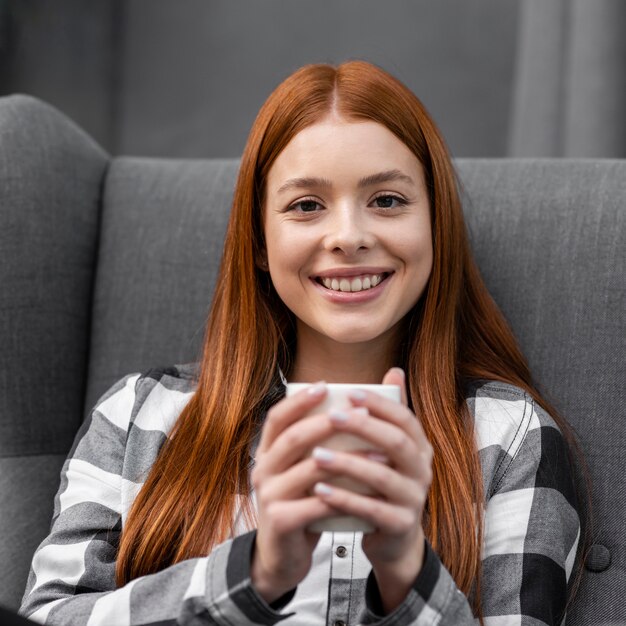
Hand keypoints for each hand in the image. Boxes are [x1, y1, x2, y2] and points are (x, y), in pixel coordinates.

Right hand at [250, 382, 355, 602]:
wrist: (281, 556)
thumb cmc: (299, 503)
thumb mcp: (301, 470)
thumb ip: (315, 444)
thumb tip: (347, 408)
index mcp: (266, 452)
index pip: (277, 418)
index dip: (299, 401)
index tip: (325, 386)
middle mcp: (262, 470)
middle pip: (293, 438)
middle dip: (327, 423)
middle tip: (359, 413)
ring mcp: (269, 496)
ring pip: (309, 470)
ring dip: (346, 459)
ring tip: (379, 453)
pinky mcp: (281, 521)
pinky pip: (316, 503)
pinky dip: (343, 495)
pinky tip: (367, 490)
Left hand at [310, 368, 432, 612]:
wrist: (394, 538)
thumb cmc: (384, 483)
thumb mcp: (390, 449)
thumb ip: (390, 413)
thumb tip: (395, 370)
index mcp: (420, 447)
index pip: (405, 418)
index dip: (380, 404)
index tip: (350, 393)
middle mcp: (422, 470)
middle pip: (397, 443)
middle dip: (364, 427)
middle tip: (332, 417)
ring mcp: (413, 499)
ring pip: (382, 477)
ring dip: (348, 464)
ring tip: (317, 455)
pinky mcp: (400, 525)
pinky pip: (371, 510)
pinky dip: (344, 499)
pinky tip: (319, 489)